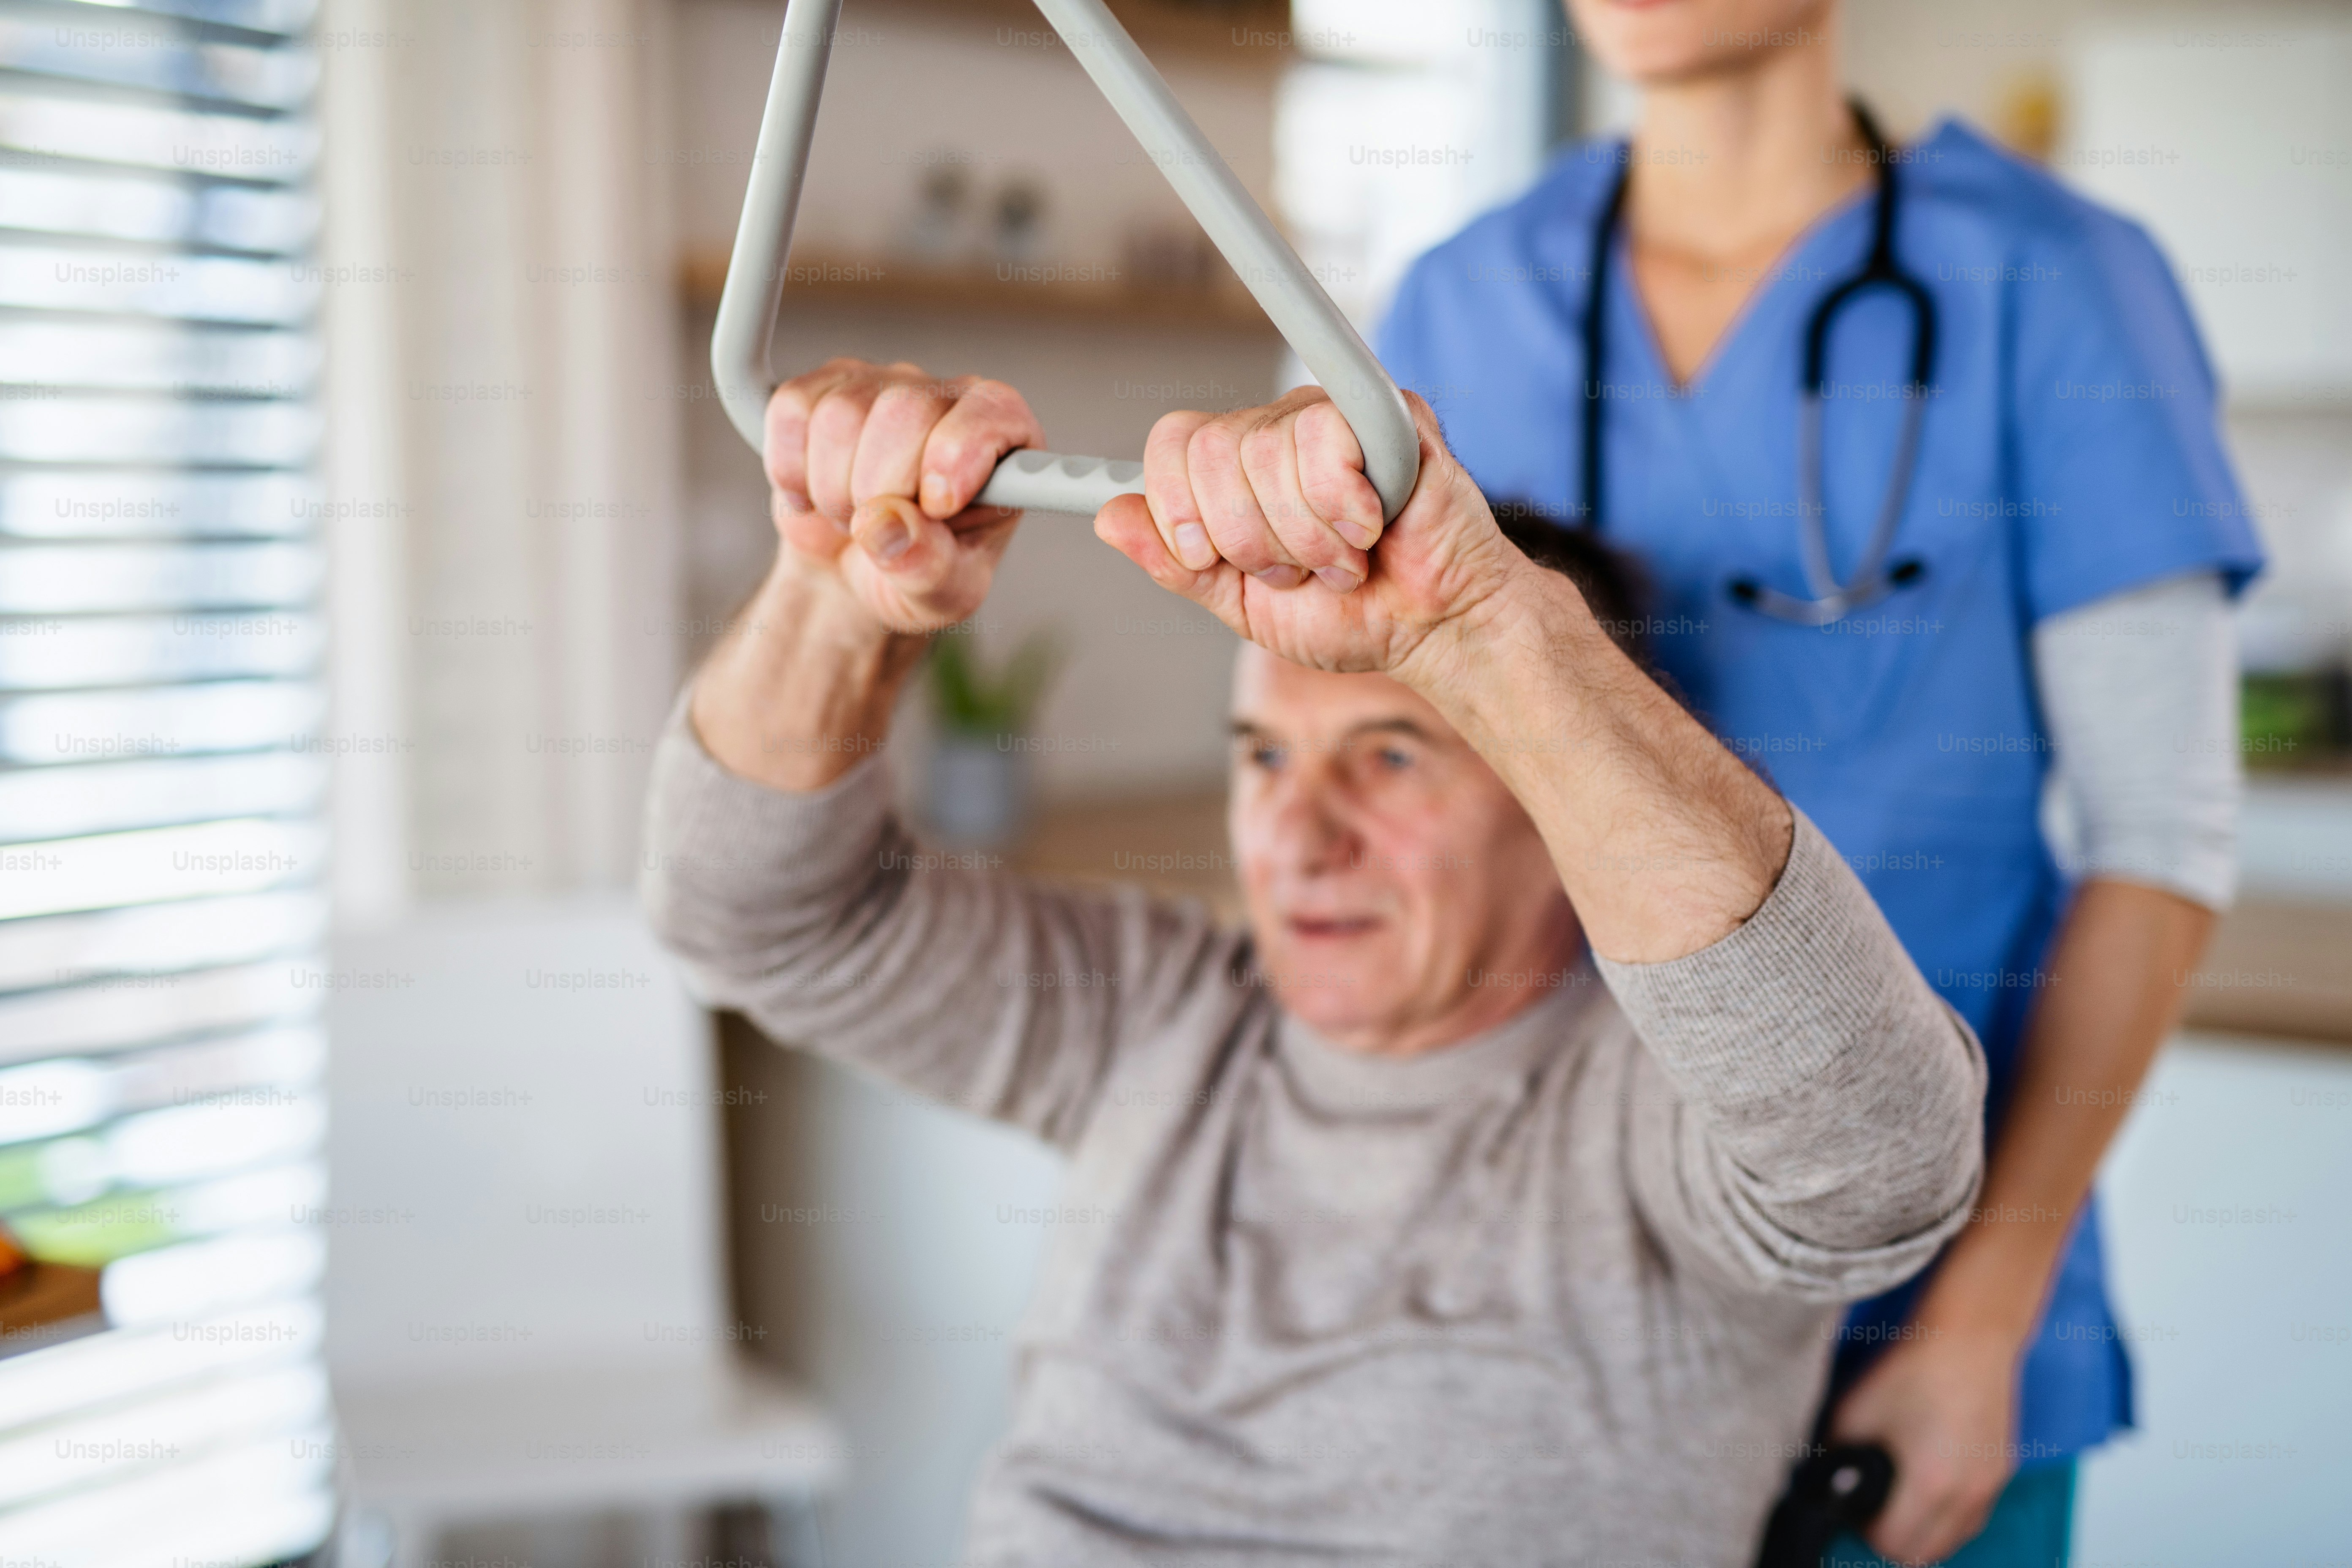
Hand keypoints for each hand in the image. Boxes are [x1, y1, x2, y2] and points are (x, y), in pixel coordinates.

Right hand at [764, 357, 1045, 634]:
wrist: (853, 570)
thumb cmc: (916, 571)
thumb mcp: (943, 592)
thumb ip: (929, 565)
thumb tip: (888, 525)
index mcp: (1001, 441)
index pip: (991, 413)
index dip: (955, 457)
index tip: (936, 508)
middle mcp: (945, 400)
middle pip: (904, 411)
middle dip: (880, 490)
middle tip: (882, 530)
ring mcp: (881, 385)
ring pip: (841, 414)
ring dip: (833, 488)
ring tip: (850, 515)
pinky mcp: (822, 388)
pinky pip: (791, 410)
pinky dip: (790, 468)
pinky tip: (813, 492)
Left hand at [1093, 388, 1525, 685]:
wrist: (1433, 628)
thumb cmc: (1351, 615)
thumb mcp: (1242, 605)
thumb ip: (1179, 564)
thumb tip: (1109, 516)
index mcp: (1235, 469)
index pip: (1171, 445)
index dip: (1181, 510)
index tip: (1214, 558)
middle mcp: (1277, 431)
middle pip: (1211, 451)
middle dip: (1253, 539)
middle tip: (1302, 567)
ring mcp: (1331, 415)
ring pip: (1269, 449)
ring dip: (1307, 534)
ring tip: (1344, 556)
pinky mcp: (1386, 412)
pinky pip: (1329, 435)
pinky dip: (1346, 507)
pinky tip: (1374, 526)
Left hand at [1829, 1329, 2021, 1564]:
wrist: (1967, 1337)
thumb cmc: (1909, 1371)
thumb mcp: (1851, 1414)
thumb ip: (1835, 1459)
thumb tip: (1826, 1484)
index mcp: (1929, 1485)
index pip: (1893, 1544)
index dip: (1864, 1529)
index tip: (1853, 1506)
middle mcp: (1967, 1495)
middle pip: (1925, 1553)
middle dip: (1893, 1538)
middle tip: (1872, 1508)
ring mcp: (1989, 1485)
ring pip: (1954, 1538)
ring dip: (1924, 1531)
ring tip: (1899, 1500)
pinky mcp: (2002, 1470)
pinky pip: (1973, 1515)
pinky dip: (1949, 1514)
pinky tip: (1929, 1485)